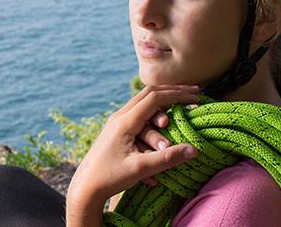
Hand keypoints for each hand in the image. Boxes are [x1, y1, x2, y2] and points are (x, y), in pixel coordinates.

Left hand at [66, 85, 199, 226]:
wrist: (84, 188)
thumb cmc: (110, 178)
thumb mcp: (141, 169)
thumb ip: (167, 158)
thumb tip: (194, 150)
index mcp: (125, 122)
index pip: (155, 98)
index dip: (177, 96)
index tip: (196, 99)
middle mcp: (120, 117)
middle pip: (150, 94)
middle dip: (173, 92)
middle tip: (195, 93)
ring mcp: (117, 122)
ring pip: (144, 103)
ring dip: (164, 104)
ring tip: (181, 106)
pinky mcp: (117, 130)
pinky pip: (139, 115)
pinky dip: (155, 114)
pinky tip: (166, 118)